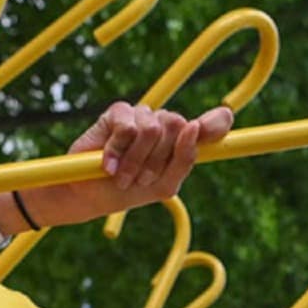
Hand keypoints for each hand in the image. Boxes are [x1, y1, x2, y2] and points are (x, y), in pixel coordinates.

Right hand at [0, 102, 231, 231]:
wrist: (87, 194)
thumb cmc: (127, 191)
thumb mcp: (164, 185)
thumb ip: (185, 160)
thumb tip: (192, 126)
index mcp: (182, 142)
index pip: (212, 124)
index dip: (218, 122)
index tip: (220, 126)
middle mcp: (164, 125)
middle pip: (178, 126)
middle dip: (157, 159)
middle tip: (138, 179)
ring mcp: (141, 116)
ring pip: (153, 129)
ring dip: (135, 160)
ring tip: (122, 176)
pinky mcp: (117, 113)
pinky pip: (128, 128)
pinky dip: (117, 151)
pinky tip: (108, 164)